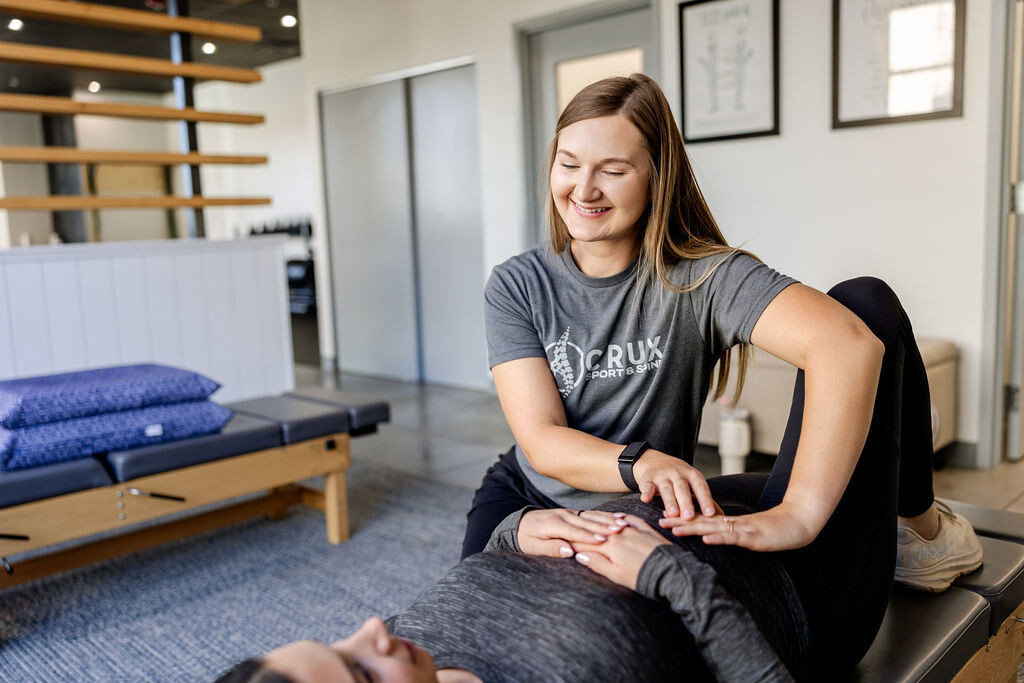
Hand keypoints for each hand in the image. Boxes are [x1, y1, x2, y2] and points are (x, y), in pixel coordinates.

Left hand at [517, 508, 627, 557]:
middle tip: (620, 530)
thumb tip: (567, 551)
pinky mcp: (573, 513)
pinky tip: (618, 517)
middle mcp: (563, 515)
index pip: (573, 531)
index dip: (588, 536)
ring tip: (624, 523)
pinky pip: (591, 514)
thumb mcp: (532, 547)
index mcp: (552, 524)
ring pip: (591, 516)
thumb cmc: (527, 539)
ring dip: (608, 520)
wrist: (521, 524)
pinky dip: (605, 516)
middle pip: (586, 522)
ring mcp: (569, 512)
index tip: (603, 540)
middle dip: (604, 526)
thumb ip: (550, 548)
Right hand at [572, 515, 670, 589]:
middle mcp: (620, 533)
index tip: (563, 543)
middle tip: (571, 529)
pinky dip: (622, 518)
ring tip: (590, 520)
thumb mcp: (617, 576)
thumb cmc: (644, 578)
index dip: (573, 543)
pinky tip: (618, 517)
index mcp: (611, 546)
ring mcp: (634, 530)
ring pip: (612, 522)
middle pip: (597, 530)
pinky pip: (632, 519)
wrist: (672, 573)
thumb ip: (597, 564)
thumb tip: (579, 555)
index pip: (586, 543)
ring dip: (600, 521)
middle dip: (583, 530)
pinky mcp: (647, 530)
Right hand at [631, 451, 716, 519]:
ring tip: (672, 513)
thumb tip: (722, 517)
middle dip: (686, 503)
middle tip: (689, 517)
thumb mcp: (692, 482)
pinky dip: (646, 493)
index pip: (700, 487)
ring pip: (666, 489)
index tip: (710, 514)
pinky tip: (645, 500)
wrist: (652, 460)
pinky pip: (647, 486)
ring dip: (669, 501)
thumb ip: (704, 498)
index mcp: (692, 475)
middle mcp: (677, 473)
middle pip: (683, 489)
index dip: (705, 500)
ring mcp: (662, 476)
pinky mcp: (648, 479)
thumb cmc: (678, 476)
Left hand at [657, 501, 817, 551]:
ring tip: (674, 528)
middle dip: (680, 521)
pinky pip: (734, 537)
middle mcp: (733, 523)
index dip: (683, 520)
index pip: (703, 520)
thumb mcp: (750, 535)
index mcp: (731, 524)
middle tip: (659, 521)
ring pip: (713, 527)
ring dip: (693, 528)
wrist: (800, 523)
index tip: (664, 519)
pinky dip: (719, 537)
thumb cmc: (776, 530)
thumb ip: (733, 535)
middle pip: (702, 521)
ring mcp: (743, 529)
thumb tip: (716, 539)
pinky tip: (706, 538)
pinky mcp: (754, 536)